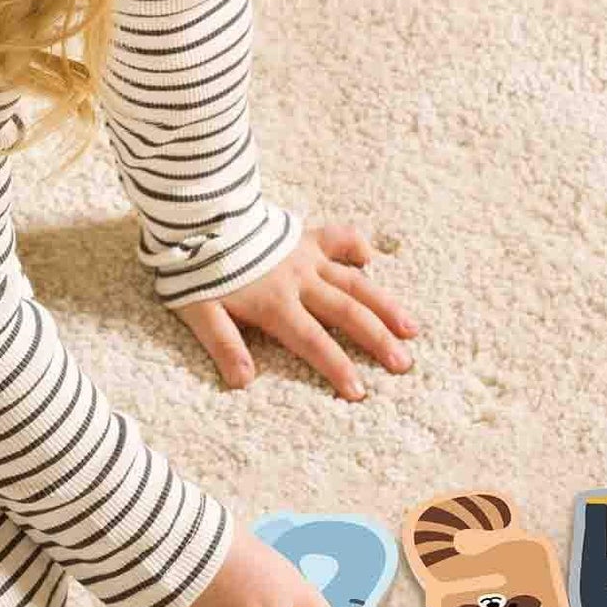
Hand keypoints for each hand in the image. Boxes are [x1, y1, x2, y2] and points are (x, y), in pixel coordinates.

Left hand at [174, 222, 418, 401]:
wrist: (197, 216)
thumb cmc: (196, 268)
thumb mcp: (199, 311)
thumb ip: (223, 344)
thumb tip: (243, 381)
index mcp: (275, 303)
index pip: (312, 341)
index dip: (336, 367)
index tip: (359, 391)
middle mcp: (299, 281)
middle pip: (346, 313)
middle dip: (377, 340)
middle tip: (403, 364)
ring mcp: (306, 257)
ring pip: (355, 281)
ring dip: (384, 304)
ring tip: (411, 327)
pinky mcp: (306, 238)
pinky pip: (339, 238)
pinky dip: (357, 247)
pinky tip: (372, 260)